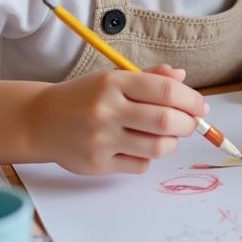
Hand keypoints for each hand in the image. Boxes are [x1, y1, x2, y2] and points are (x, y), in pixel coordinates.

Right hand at [29, 64, 206, 174]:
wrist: (40, 121)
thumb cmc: (85, 97)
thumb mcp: (114, 78)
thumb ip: (150, 77)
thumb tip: (183, 77)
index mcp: (115, 83)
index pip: (166, 91)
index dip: (192, 100)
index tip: (201, 107)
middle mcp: (107, 110)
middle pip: (166, 121)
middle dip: (188, 124)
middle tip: (191, 123)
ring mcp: (101, 140)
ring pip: (157, 147)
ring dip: (172, 143)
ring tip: (168, 136)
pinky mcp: (96, 165)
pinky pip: (140, 165)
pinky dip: (149, 157)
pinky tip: (141, 147)